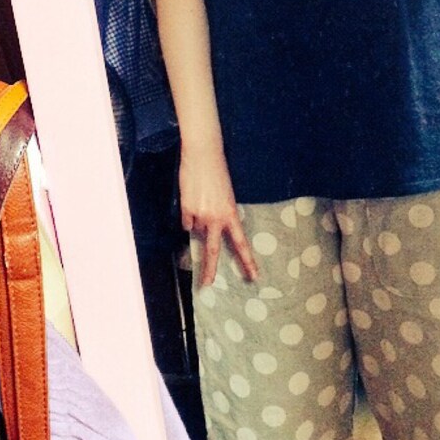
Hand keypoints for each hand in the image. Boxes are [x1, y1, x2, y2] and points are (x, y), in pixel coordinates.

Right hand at [179, 149, 256, 286]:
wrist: (203, 155)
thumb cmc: (218, 173)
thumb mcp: (226, 196)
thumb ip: (221, 215)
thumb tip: (205, 231)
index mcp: (231, 214)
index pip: (240, 243)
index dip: (247, 261)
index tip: (253, 276)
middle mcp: (215, 217)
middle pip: (213, 250)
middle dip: (209, 269)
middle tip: (207, 284)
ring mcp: (200, 214)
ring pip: (197, 229)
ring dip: (199, 222)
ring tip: (201, 202)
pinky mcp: (186, 209)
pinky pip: (187, 221)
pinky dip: (188, 216)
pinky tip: (192, 201)